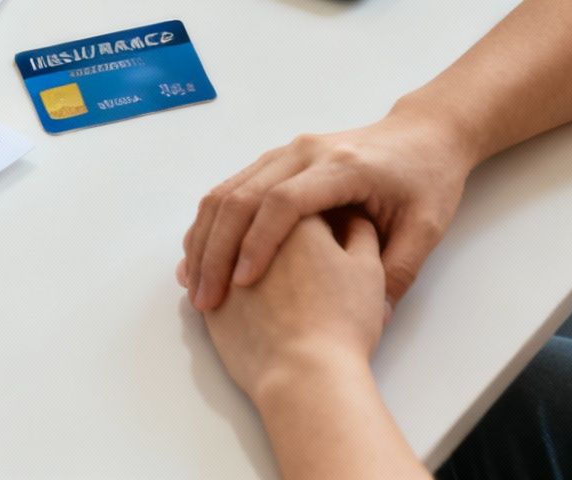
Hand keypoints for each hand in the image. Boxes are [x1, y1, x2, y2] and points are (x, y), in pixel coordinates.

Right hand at [179, 105, 473, 310]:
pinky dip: (211, 224)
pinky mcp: (277, 159)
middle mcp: (306, 151)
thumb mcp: (427, 228)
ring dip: (205, 237)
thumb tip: (375, 322)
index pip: (284, 201)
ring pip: (228, 189)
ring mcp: (287, 152)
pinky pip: (231, 188)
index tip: (243, 284)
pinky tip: (201, 257)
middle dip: (218, 248)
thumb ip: (398, 272)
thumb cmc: (427, 180)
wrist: (424, 135)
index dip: (259, 242)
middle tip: (206, 295)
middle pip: (244, 194)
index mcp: (343, 166)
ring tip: (194, 283)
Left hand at [202, 213, 385, 399]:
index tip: (317, 223)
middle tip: (272, 230)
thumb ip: (361, 235)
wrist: (306, 374)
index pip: (296, 197)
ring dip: (226, 240)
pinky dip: (210, 269)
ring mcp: (222, 263)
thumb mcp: (369, 270)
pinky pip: (202, 272)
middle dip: (259, 219)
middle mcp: (252, 230)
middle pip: (249, 213)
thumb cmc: (342, 322)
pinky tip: (225, 279)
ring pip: (217, 238)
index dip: (308, 209)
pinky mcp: (209, 296)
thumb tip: (353, 220)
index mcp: (297, 213)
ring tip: (245, 255)